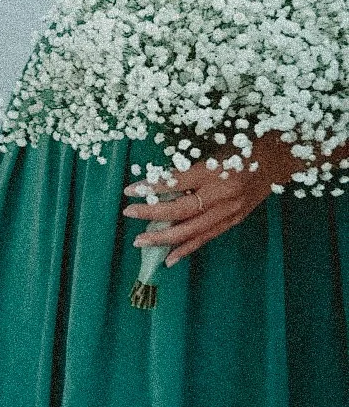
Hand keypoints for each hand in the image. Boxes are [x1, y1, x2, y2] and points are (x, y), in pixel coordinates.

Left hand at [122, 134, 295, 264]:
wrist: (278, 159)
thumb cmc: (242, 148)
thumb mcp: (213, 151)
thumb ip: (189, 170)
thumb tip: (158, 185)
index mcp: (214, 172)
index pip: (175, 183)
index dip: (151, 187)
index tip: (130, 190)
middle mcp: (222, 195)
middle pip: (180, 211)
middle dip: (151, 214)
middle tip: (129, 213)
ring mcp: (229, 212)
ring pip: (191, 231)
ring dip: (163, 238)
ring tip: (140, 241)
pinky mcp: (233, 221)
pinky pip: (206, 238)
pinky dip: (186, 249)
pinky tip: (169, 258)